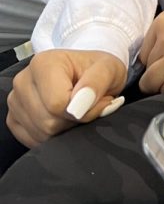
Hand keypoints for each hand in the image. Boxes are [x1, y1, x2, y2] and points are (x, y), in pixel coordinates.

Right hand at [7, 49, 126, 147]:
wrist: (87, 73)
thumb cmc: (97, 70)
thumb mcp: (110, 68)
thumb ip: (97, 82)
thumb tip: (79, 104)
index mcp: (43, 63)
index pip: (57, 103)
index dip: (83, 110)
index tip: (97, 100)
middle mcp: (23, 80)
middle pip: (48, 121)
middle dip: (75, 120)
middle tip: (88, 105)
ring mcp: (15, 101)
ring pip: (41, 133)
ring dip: (65, 128)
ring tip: (77, 109)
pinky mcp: (14, 118)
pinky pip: (33, 140)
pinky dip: (53, 136)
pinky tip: (63, 119)